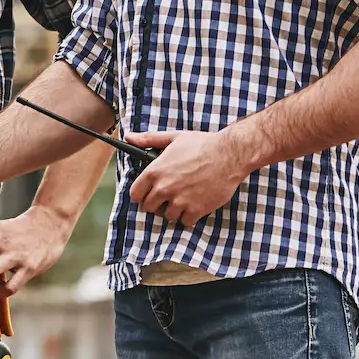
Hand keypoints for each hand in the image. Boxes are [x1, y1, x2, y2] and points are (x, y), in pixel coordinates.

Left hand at [124, 128, 252, 227]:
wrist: (229, 154)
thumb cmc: (202, 144)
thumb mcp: (173, 138)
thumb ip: (148, 139)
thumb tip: (129, 137)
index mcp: (155, 171)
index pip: (135, 194)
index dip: (141, 194)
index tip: (148, 192)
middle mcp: (164, 188)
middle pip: (149, 208)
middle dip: (156, 203)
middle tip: (167, 196)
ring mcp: (180, 201)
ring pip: (168, 216)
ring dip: (173, 210)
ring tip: (182, 199)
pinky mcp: (196, 209)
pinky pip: (185, 221)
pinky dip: (189, 216)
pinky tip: (193, 204)